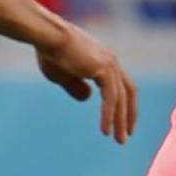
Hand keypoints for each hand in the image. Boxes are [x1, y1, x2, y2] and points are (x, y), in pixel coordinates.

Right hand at [36, 22, 136, 143]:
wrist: (47, 36)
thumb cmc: (50, 52)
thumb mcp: (63, 74)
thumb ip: (77, 86)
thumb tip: (88, 99)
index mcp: (104, 61)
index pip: (122, 86)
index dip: (124, 105)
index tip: (123, 122)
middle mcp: (112, 62)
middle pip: (128, 93)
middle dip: (128, 115)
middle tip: (126, 136)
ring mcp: (110, 65)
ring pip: (121, 99)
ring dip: (121, 120)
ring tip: (120, 139)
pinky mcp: (103, 70)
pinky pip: (111, 98)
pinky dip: (109, 115)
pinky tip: (105, 131)